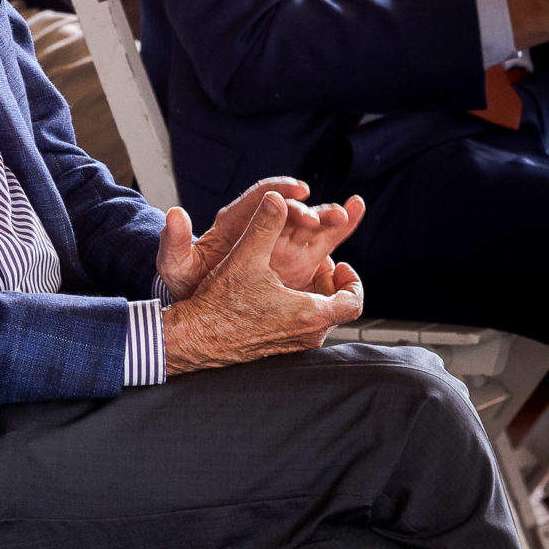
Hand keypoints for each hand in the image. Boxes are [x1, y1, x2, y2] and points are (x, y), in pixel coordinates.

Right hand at [162, 190, 363, 373]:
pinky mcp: (280, 351)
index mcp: (309, 314)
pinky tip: (277, 293)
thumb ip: (265, 225)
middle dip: (330, 281)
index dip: (351, 280)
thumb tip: (277, 197)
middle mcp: (307, 335)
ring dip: (315, 294)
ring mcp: (294, 346)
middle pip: (337, 307)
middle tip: (317, 263)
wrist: (196, 339)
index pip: (353, 302)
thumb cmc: (220, 304)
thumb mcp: (246, 258)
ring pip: (321, 318)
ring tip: (295, 275)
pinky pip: (304, 328)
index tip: (339, 264)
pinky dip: (301, 308)